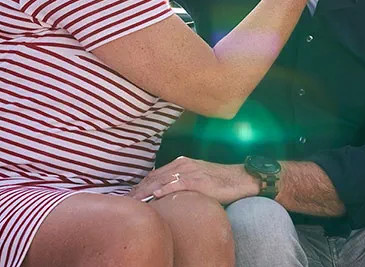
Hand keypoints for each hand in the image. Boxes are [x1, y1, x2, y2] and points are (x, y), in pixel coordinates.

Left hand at [128, 157, 258, 205]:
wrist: (239, 178)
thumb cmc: (218, 180)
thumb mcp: (195, 178)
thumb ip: (179, 181)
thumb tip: (162, 192)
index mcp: (180, 163)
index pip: (154, 174)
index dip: (139, 185)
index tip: (127, 195)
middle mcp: (182, 164)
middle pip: (154, 177)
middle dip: (138, 189)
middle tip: (124, 200)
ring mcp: (190, 171)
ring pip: (162, 180)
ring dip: (146, 190)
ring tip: (133, 200)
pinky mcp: (198, 180)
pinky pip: (178, 184)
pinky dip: (165, 189)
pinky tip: (155, 195)